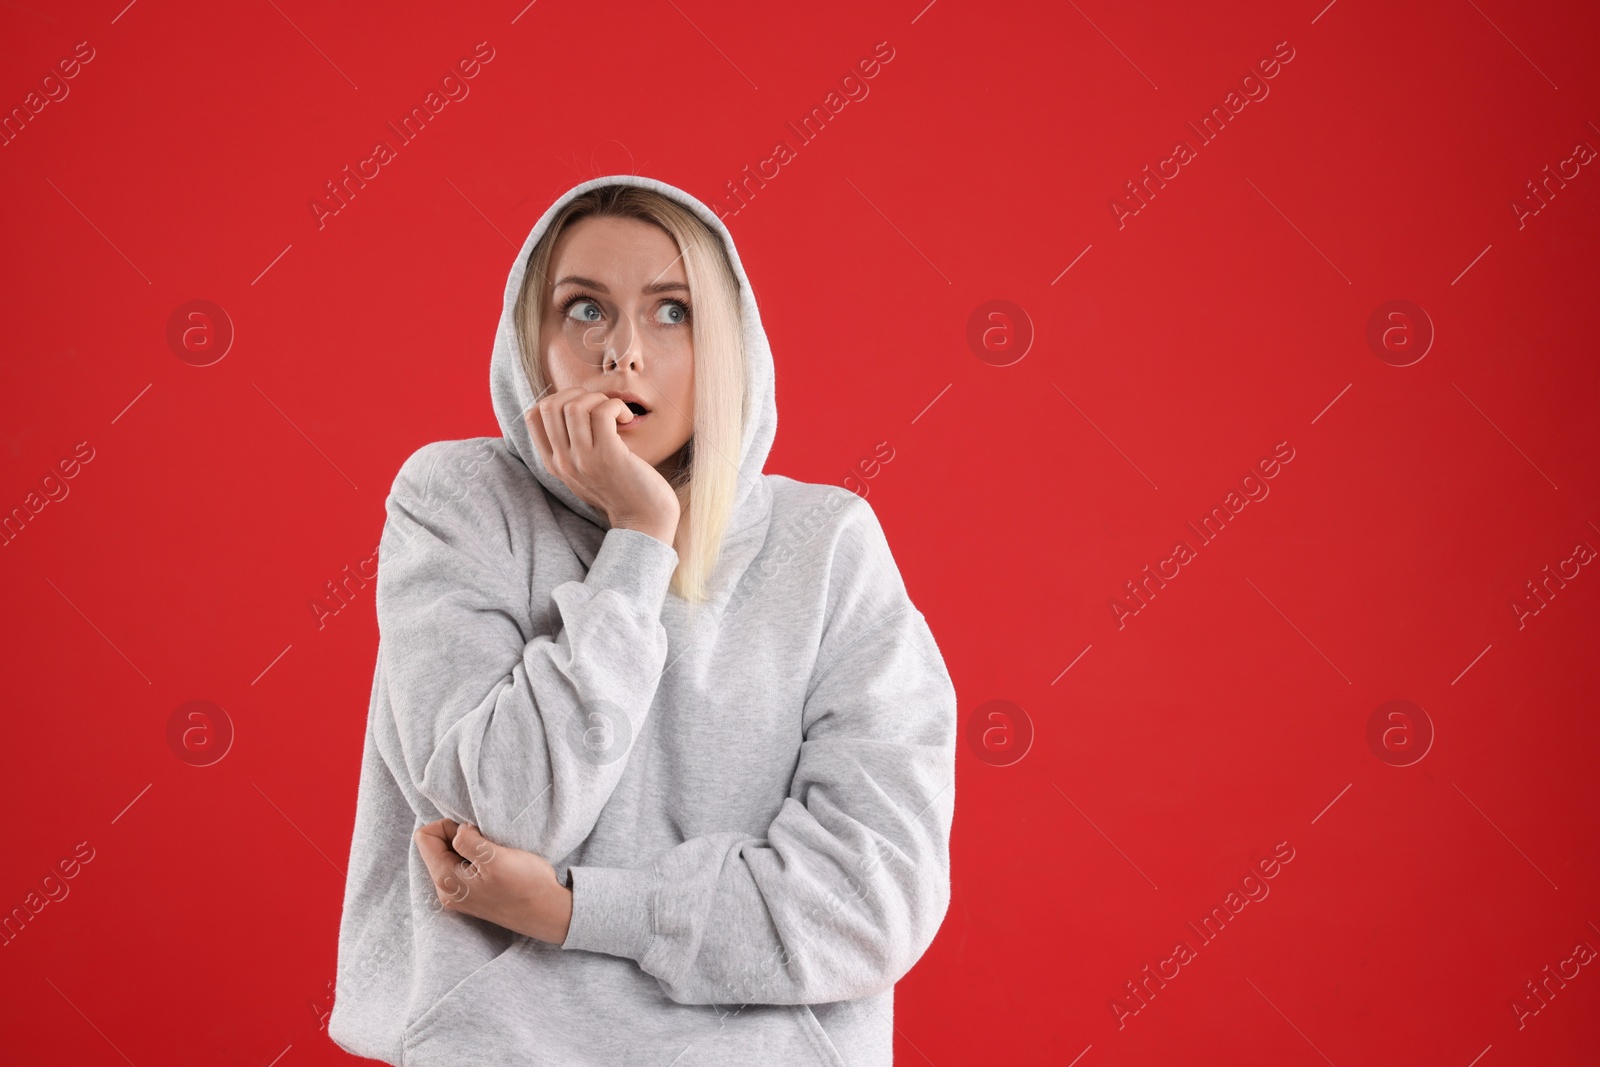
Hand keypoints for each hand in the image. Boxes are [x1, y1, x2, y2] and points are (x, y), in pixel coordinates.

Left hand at [413, 819, 572, 944]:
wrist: (548, 913)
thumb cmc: (525, 885)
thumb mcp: (495, 857)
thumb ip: (467, 840)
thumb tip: (457, 831)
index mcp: (446, 879)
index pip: (425, 838)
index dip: (448, 826)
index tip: (473, 831)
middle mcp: (446, 890)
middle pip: (434, 847)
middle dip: (458, 836)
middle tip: (486, 842)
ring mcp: (458, 895)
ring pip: (449, 856)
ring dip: (469, 848)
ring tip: (493, 854)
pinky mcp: (472, 895)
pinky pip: (461, 867)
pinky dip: (475, 859)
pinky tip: (496, 865)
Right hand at [525, 386, 680, 544]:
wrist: (643, 520)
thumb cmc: (620, 489)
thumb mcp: (583, 470)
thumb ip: (570, 446)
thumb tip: (571, 405)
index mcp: (553, 463)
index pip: (533, 415)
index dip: (558, 399)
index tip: (583, 407)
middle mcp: (563, 462)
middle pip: (550, 405)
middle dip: (578, 394)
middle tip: (600, 406)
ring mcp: (583, 460)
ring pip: (575, 405)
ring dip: (599, 399)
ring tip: (616, 414)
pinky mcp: (608, 456)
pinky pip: (603, 412)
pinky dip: (616, 406)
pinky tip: (627, 419)